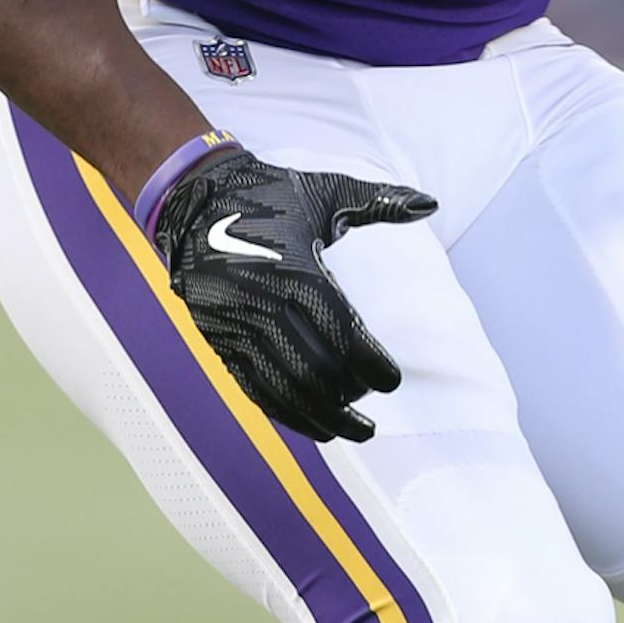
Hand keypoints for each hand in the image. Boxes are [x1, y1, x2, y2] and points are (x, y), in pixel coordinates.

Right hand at [148, 144, 435, 444]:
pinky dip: (283, 411)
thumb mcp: (327, 190)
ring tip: (350, 431)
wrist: (194, 198)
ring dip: (318, 416)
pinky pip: (251, 386)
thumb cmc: (271, 194)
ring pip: (280, 386)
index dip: (369, 364)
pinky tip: (310, 424)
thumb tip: (429, 204)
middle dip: (347, 399)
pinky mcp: (216, 338)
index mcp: (294, 268)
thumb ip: (381, 202)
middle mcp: (261, 301)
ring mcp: (234, 324)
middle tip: (371, 411)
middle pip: (311, 368)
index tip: (393, 382)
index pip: (340, 330)